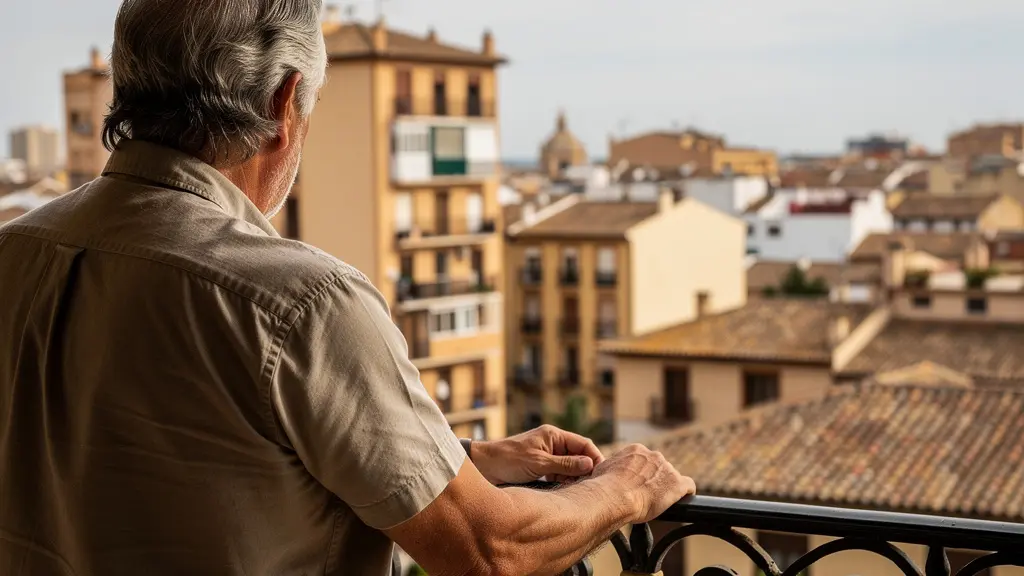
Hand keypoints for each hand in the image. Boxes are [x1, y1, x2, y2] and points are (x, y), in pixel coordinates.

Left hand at [471, 425, 604, 484]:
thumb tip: (589, 464)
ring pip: (568, 467)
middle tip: (590, 486)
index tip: (600, 474)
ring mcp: (546, 455)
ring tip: (577, 491)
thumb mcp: (539, 463)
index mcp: (553, 435)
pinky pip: (558, 474)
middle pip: (578, 455)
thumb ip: (565, 464)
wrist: (483, 467)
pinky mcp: (539, 467)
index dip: (594, 458)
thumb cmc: (507, 460)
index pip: (583, 444)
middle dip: (585, 470)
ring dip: (573, 478)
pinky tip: (564, 492)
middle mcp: (552, 443)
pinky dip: (562, 482)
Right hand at [591, 444, 695, 523]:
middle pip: (659, 467)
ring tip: (658, 502)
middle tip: (645, 495)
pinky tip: (683, 500)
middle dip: (654, 479)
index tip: (637, 484)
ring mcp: (667, 469)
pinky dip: (686, 493)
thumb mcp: (602, 470)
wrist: (615, 496)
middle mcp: (653, 455)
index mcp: (636, 450)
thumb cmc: (604, 486)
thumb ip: (611, 468)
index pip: (644, 460)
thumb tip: (606, 473)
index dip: (642, 474)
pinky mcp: (677, 484)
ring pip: (671, 477)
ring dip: (666, 487)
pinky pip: (688, 486)